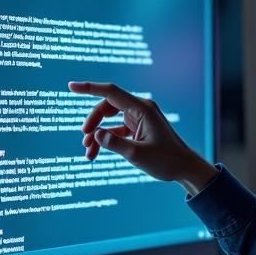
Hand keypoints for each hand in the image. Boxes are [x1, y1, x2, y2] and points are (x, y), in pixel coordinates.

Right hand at [69, 81, 218, 194]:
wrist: (184, 168)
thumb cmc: (167, 160)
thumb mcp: (139, 155)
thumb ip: (116, 144)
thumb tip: (96, 135)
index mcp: (142, 109)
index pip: (111, 92)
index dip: (90, 88)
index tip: (71, 86)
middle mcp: (140, 110)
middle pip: (107, 106)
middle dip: (93, 121)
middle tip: (84, 139)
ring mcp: (138, 119)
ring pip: (109, 119)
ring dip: (97, 133)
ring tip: (87, 151)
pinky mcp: (137, 129)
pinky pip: (115, 129)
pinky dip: (105, 139)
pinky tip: (95, 153)